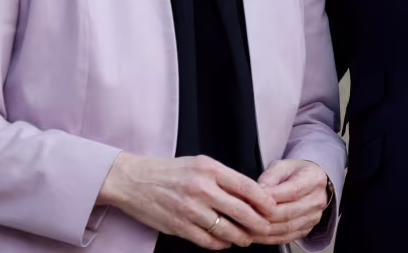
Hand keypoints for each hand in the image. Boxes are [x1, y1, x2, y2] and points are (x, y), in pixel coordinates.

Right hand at [97, 153, 277, 248]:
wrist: (134, 180)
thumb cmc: (169, 172)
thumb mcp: (199, 164)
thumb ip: (223, 178)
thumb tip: (250, 194)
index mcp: (209, 169)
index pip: (246, 186)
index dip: (264, 200)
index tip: (272, 208)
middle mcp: (201, 188)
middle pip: (241, 210)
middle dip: (258, 223)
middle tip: (266, 228)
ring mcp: (190, 209)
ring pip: (226, 229)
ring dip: (241, 237)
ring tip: (247, 238)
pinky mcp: (179, 226)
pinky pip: (208, 241)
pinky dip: (221, 244)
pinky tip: (225, 242)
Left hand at [248, 159, 330, 245]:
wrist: (310, 181)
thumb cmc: (295, 172)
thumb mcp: (281, 166)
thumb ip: (269, 177)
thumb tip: (255, 194)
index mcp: (314, 179)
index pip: (292, 191)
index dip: (270, 199)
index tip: (251, 201)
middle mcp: (317, 200)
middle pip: (288, 213)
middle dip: (263, 216)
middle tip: (243, 216)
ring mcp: (314, 217)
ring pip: (286, 228)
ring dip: (264, 231)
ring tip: (245, 228)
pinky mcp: (307, 229)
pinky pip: (286, 238)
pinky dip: (269, 239)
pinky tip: (255, 236)